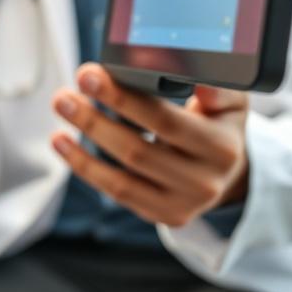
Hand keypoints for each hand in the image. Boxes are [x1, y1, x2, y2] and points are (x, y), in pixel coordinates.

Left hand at [50, 63, 249, 227]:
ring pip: (122, 178)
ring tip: (61, 111)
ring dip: (82, 146)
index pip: (165, 122)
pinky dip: (85, 167)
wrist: (230, 171)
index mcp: (222, 147)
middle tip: (64, 96)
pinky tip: (62, 142)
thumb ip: (217, 85)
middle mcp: (205, 182)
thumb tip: (199, 79)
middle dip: (94, 121)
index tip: (89, 76)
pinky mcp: (164, 215)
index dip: (123, 100)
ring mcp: (184, 204)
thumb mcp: (230, 101)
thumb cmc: (219, 123)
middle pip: (137, 151)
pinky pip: (118, 193)